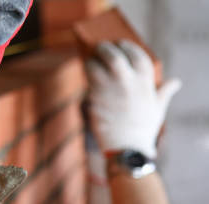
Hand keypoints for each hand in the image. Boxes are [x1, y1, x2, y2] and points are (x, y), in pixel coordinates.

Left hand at [86, 40, 181, 158]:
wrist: (126, 147)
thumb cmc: (143, 128)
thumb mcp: (158, 108)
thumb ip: (164, 92)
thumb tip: (175, 82)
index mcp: (145, 82)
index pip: (137, 55)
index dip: (128, 46)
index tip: (121, 43)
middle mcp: (128, 82)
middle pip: (114, 56)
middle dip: (105, 48)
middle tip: (101, 47)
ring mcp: (110, 89)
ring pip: (95, 65)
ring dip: (91, 61)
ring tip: (91, 60)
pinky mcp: (95, 97)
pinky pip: (87, 79)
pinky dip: (86, 73)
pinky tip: (87, 72)